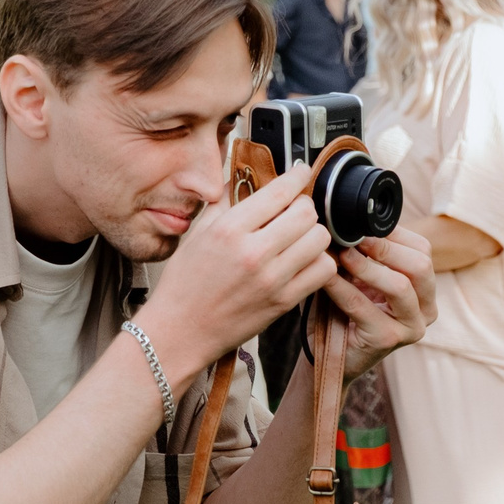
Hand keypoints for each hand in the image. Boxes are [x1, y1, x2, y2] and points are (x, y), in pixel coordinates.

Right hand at [136, 164, 336, 389]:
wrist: (181, 331)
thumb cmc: (184, 284)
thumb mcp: (197, 233)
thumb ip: (223, 202)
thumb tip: (239, 176)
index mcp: (229, 230)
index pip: (279, 191)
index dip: (297, 176)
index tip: (301, 172)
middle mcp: (253, 252)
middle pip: (306, 212)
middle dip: (303, 206)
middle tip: (295, 210)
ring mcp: (272, 279)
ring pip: (319, 239)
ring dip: (313, 233)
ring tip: (299, 237)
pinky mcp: (284, 301)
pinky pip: (323, 271)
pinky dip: (319, 262)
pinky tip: (303, 261)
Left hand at [322, 231, 437, 379]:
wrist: (327, 355)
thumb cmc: (343, 310)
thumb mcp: (360, 276)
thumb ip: (365, 251)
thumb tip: (352, 216)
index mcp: (425, 289)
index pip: (423, 250)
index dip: (394, 233)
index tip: (362, 222)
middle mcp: (427, 309)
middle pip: (420, 266)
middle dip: (385, 247)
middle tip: (353, 237)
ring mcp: (412, 328)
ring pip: (400, 285)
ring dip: (365, 266)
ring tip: (340, 254)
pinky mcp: (389, 340)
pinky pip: (363, 306)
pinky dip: (342, 287)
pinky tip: (325, 276)